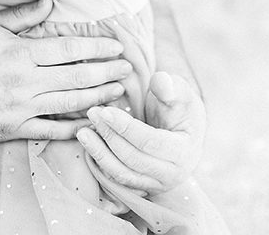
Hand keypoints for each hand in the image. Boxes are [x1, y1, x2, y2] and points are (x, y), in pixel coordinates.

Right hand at [0, 0, 132, 142]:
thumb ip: (22, 15)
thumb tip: (50, 2)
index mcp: (20, 54)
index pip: (68, 49)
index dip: (96, 48)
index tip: (116, 47)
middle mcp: (24, 81)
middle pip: (76, 76)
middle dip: (106, 72)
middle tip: (127, 69)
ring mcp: (20, 108)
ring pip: (69, 103)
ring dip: (98, 97)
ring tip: (118, 92)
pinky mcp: (14, 129)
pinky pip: (50, 130)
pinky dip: (73, 128)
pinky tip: (92, 123)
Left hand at [76, 72, 205, 194]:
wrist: (185, 132)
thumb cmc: (181, 108)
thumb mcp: (181, 92)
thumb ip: (170, 86)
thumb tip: (161, 82)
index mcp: (184, 151)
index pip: (149, 142)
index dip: (125, 127)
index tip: (105, 111)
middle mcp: (171, 174)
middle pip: (132, 159)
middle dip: (109, 136)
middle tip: (92, 113)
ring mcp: (156, 184)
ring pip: (122, 173)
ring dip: (100, 152)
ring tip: (83, 131)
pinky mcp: (142, 187)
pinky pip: (117, 179)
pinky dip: (102, 162)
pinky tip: (90, 144)